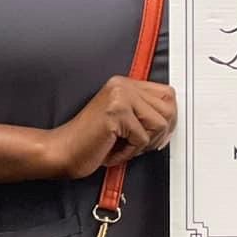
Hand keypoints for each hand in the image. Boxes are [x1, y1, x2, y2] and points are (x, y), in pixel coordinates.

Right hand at [40, 77, 177, 179]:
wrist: (63, 151)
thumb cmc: (91, 142)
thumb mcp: (123, 122)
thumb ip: (144, 113)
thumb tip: (173, 120)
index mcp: (124, 84)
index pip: (167, 94)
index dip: (169, 118)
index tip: (158, 134)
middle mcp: (122, 85)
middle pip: (168, 108)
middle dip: (159, 133)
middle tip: (140, 144)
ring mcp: (119, 97)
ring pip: (159, 124)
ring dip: (145, 143)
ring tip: (125, 146)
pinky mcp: (116, 112)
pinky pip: (142, 138)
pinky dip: (130, 152)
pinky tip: (114, 150)